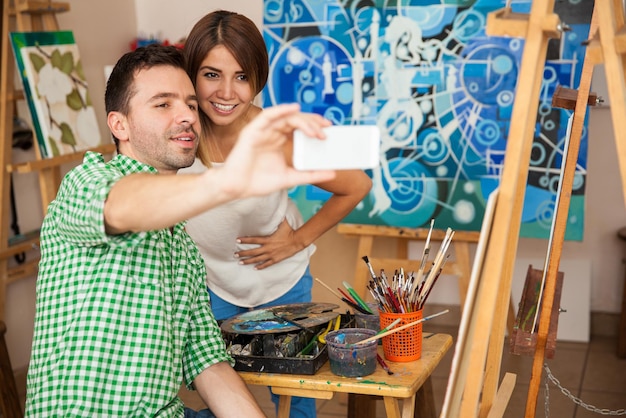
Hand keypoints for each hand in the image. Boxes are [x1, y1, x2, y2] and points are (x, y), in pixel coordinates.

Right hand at [219, 104, 335, 198]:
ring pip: (285, 117)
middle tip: (326, 128)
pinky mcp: (252, 131)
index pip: (299, 127)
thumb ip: (310, 175)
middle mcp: (271, 132)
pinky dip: (281, 110)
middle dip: (312, 121)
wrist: (237, 188)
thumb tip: (333, 173)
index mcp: (279, 140)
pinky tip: (294, 109)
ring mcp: (262, 130)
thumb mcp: (291, 177)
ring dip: (302, 120)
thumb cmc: (258, 182)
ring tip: (315, 129)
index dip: (314, 125)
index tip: (328, 130)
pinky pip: (267, 116)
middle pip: (295, 119)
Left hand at [235, 219, 303, 269]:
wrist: (297, 241)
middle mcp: (268, 248)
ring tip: (240, 262)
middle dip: (243, 253)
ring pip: (257, 259)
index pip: (253, 240)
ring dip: (248, 261)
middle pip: (253, 252)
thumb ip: (277, 218)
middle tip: (235, 255)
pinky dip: (260, 266)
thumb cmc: (290, 232)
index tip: (237, 240)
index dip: (245, 240)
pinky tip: (255, 268)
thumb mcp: (283, 223)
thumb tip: (275, 209)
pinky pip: (266, 264)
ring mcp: (271, 255)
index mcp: (268, 239)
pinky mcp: (276, 259)